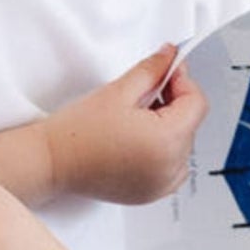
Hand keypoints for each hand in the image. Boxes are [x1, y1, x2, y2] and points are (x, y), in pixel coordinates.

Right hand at [44, 46, 208, 204]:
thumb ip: (152, 70)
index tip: (167, 71)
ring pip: (183, 144)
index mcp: (166, 141)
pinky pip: (173, 166)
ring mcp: (162, 184)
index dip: (183, 81)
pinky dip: (163, 150)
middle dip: (173, 103)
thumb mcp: (119, 91)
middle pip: (190, 123)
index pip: (196, 103)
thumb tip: (170, 57)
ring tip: (137, 118)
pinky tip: (137, 139)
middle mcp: (170, 167)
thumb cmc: (77, 133)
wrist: (53, 162)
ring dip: (169, 127)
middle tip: (145, 91)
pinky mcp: (152, 193)